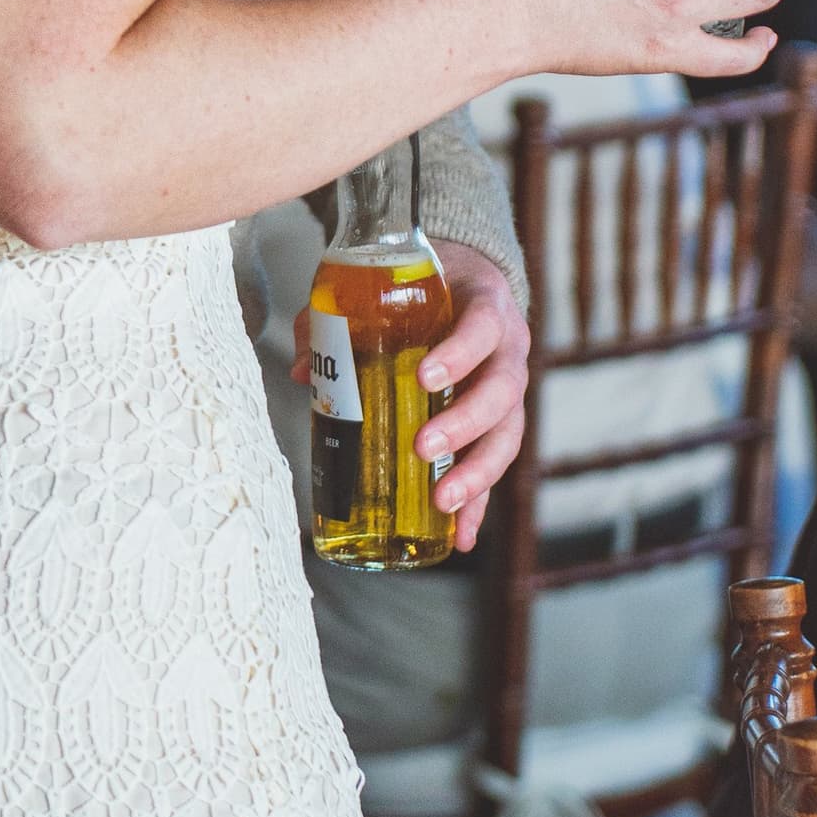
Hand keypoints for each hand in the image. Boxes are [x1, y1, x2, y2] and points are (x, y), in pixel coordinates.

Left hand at [290, 246, 527, 554]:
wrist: (469, 280)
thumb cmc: (425, 287)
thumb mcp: (389, 287)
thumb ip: (343, 318)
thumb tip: (305, 371)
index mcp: (486, 306)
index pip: (482, 327)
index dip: (460, 354)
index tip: (425, 377)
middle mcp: (509, 350)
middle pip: (501, 392)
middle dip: (464, 424)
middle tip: (423, 447)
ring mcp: (510, 389)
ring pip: (507, 435)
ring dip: (477, 473)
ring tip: (443, 503)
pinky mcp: (501, 423)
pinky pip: (495, 466)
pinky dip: (479, 503)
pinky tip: (460, 536)